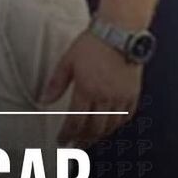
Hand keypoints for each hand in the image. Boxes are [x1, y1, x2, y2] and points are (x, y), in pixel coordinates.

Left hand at [44, 31, 142, 145]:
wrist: (119, 31)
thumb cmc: (92, 43)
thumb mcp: (67, 60)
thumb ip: (56, 83)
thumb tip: (43, 100)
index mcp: (87, 89)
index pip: (75, 120)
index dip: (67, 134)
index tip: (61, 140)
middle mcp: (105, 97)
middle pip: (94, 128)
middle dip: (82, 139)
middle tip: (74, 146)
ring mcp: (121, 96)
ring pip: (111, 125)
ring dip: (99, 136)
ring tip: (90, 140)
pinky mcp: (133, 93)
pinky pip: (126, 116)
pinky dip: (117, 125)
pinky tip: (109, 127)